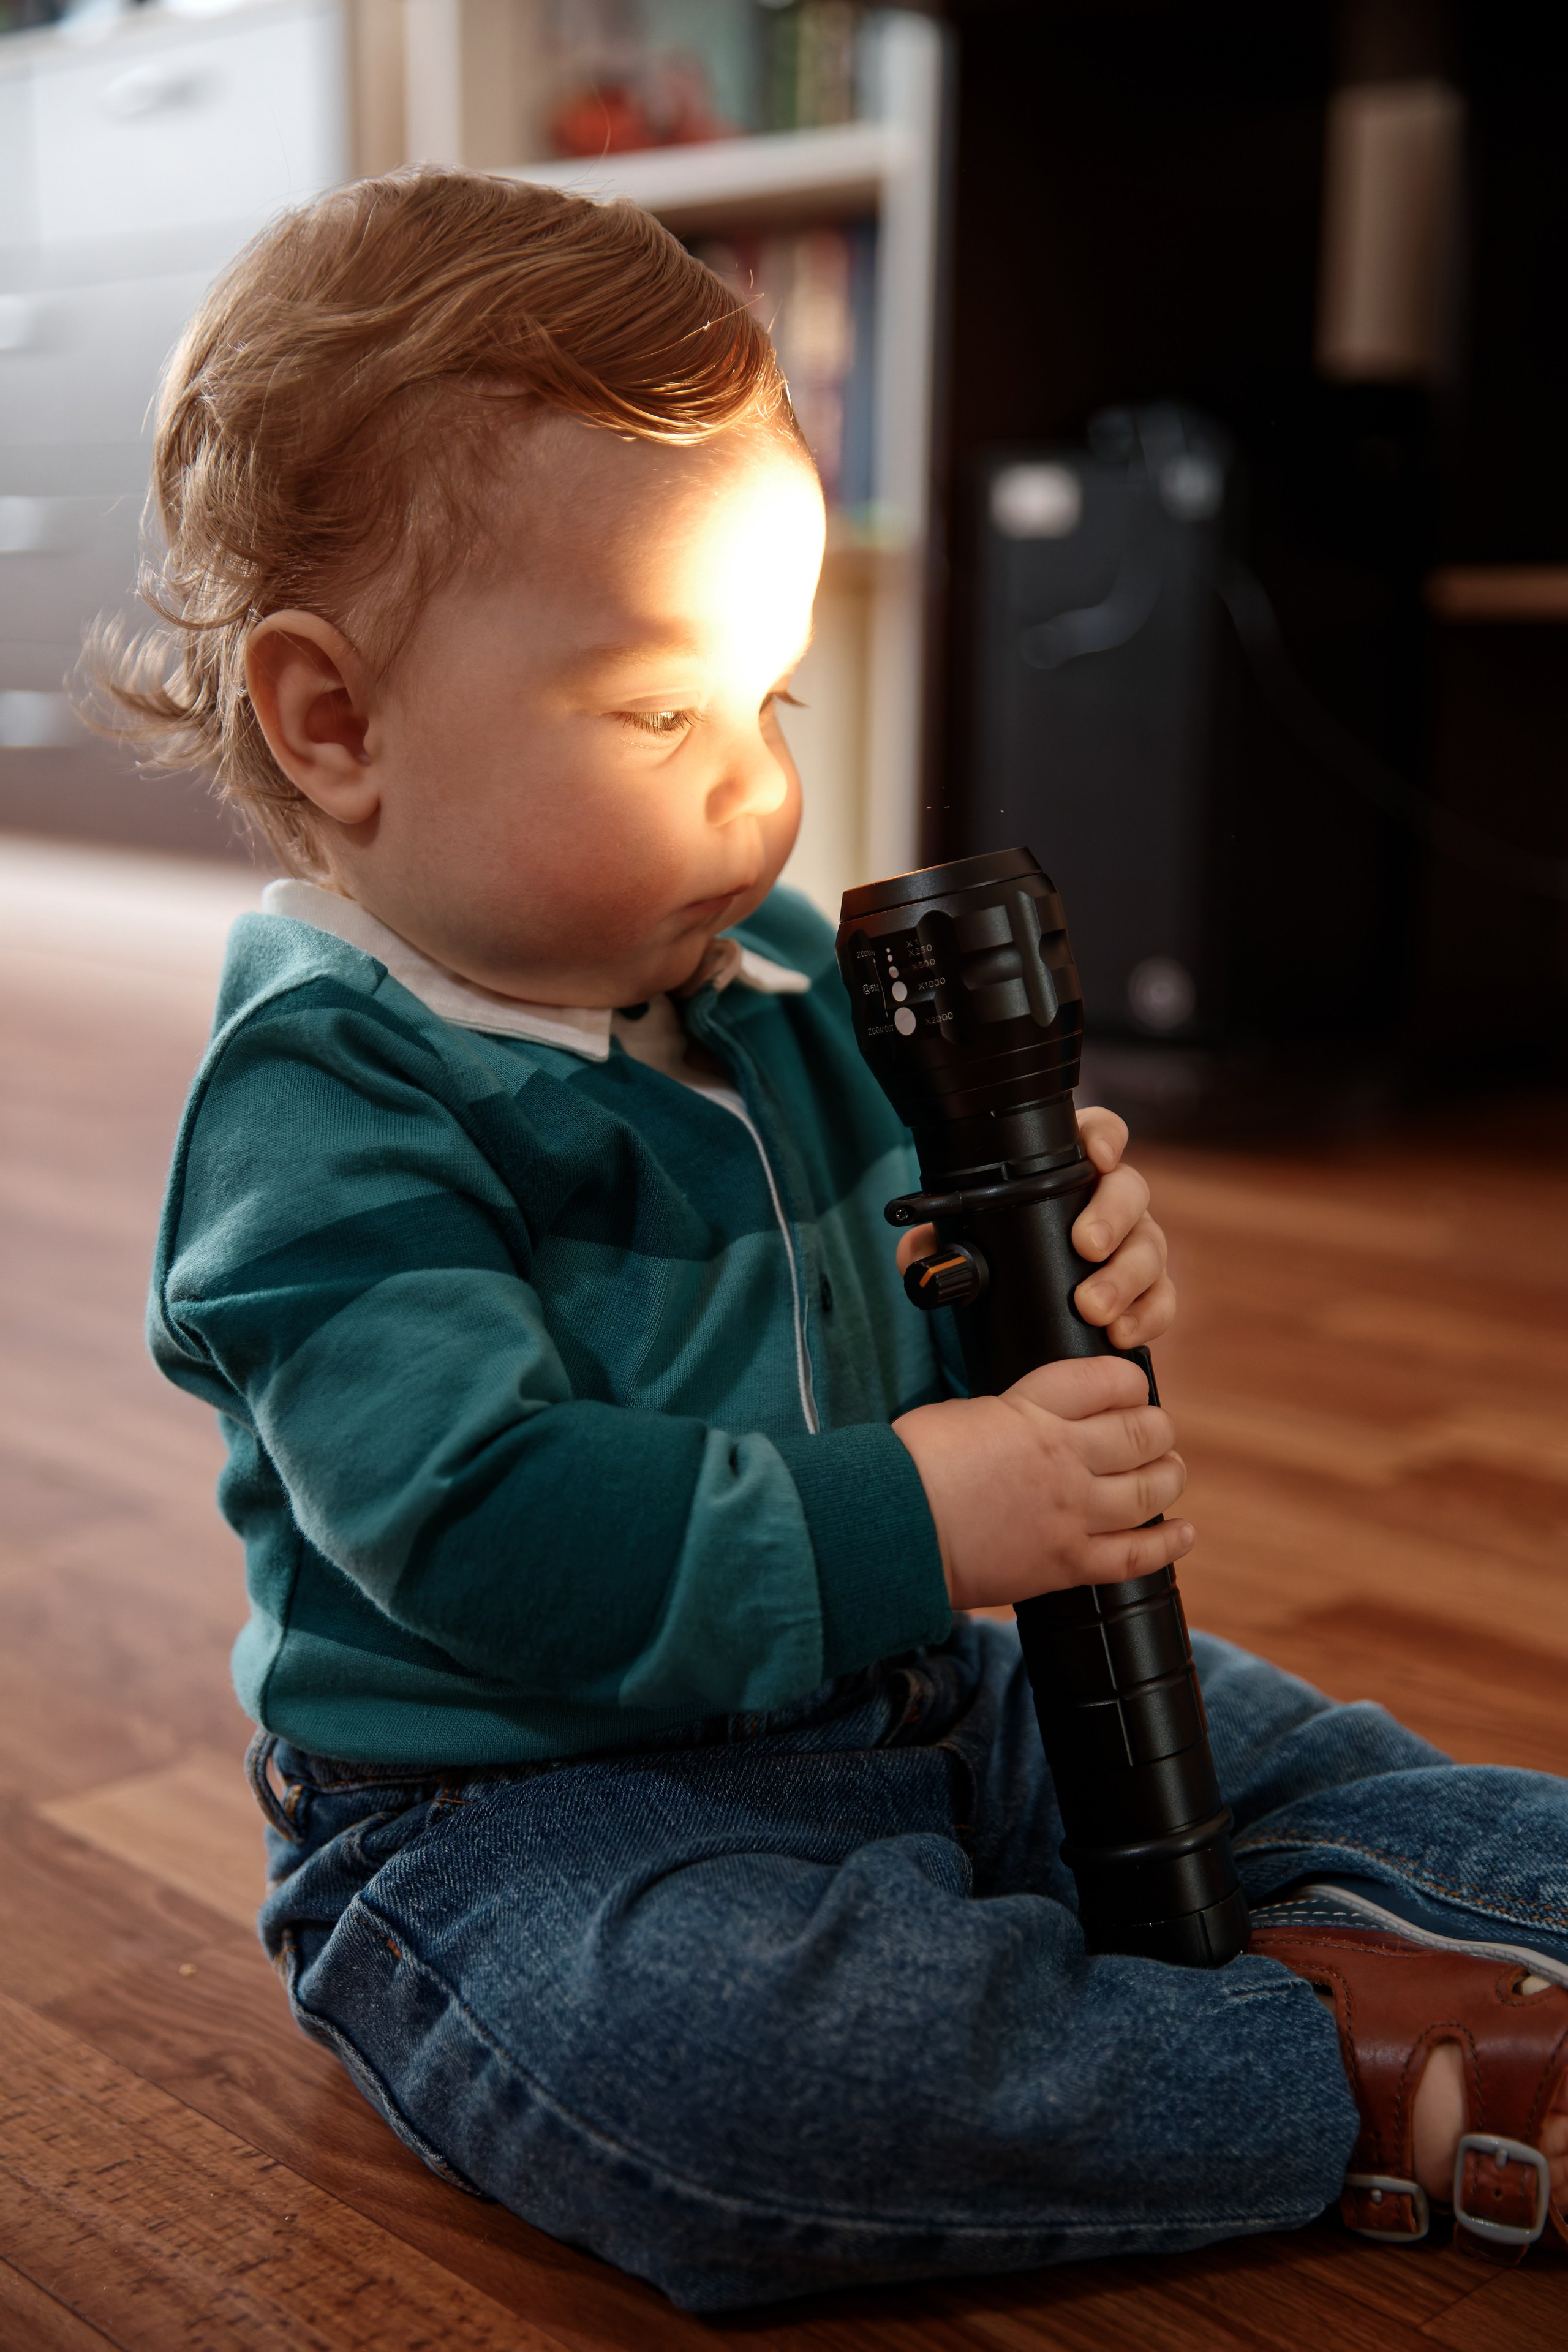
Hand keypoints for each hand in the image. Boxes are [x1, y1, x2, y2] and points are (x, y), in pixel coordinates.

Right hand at [892, 1355, 1192, 1610]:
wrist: (891, 1529)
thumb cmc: (909, 1468)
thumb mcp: (962, 1413)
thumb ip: (1008, 1415)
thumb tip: (1026, 1421)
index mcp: (1032, 1411)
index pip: (1107, 1380)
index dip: (1129, 1382)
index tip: (1130, 1389)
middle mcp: (1063, 1458)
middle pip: (1141, 1432)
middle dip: (1156, 1430)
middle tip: (1154, 1434)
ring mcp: (1071, 1512)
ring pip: (1150, 1489)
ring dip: (1168, 1476)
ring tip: (1169, 1473)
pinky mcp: (1066, 1563)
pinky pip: (1136, 1555)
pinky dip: (1168, 1543)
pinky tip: (1183, 1533)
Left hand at [894, 1105, 1172, 1350]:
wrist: (1018, 1314)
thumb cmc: (996, 1257)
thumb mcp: (961, 1244)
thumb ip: (934, 1242)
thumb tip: (918, 1252)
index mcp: (1070, 1171)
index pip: (1100, 1134)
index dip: (1105, 1136)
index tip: (1098, 1155)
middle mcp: (1111, 1201)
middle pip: (1131, 1191)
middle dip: (1112, 1219)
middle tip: (1086, 1247)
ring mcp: (1135, 1245)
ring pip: (1150, 1247)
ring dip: (1125, 1278)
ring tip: (1094, 1309)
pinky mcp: (1147, 1291)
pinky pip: (1161, 1299)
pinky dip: (1146, 1317)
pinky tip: (1122, 1334)